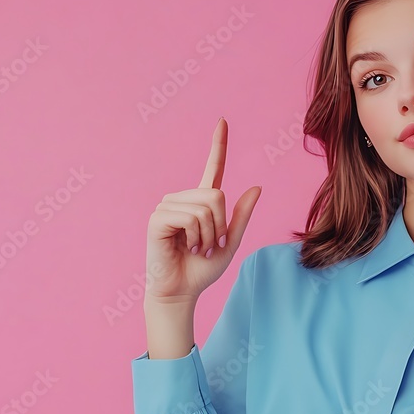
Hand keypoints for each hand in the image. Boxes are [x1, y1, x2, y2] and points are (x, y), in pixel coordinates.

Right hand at [144, 118, 261, 305]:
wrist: (181, 291)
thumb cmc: (202, 270)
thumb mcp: (230, 243)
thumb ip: (241, 216)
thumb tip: (256, 187)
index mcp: (200, 202)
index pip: (212, 168)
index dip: (218, 145)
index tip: (223, 121)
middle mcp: (182, 199)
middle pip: (216, 195)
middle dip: (220, 225)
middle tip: (208, 244)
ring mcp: (167, 207)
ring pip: (206, 206)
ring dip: (208, 234)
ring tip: (195, 247)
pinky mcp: (157, 219)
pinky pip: (190, 217)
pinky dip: (196, 236)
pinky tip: (185, 247)